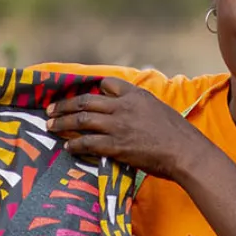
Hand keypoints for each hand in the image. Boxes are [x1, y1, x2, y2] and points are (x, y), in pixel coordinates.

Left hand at [45, 77, 207, 180]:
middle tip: (50, 110)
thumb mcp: (159, 109)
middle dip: (65, 106)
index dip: (93, 90)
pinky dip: (75, 144)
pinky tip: (67, 146)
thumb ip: (141, 107)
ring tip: (50, 126)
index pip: (107, 84)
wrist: (185, 152)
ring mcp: (117, 126)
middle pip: (86, 101)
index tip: (83, 96)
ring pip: (82, 120)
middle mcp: (122, 107)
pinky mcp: (116, 146)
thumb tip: (131, 111)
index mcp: (135, 95)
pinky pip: (88, 143)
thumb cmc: (177, 134)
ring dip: (63, 123)